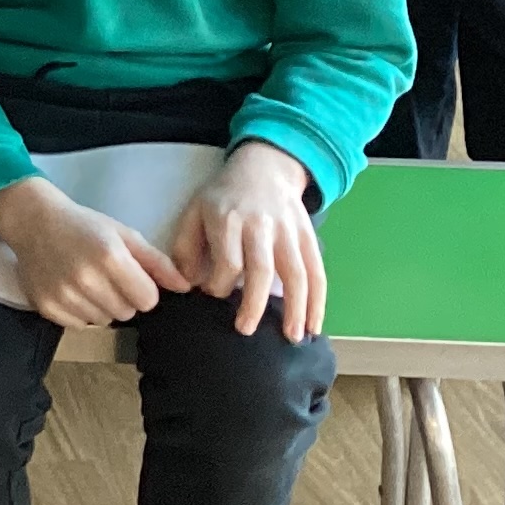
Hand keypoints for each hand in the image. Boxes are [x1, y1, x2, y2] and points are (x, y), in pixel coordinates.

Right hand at [0, 175, 182, 329]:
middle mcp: (86, 279)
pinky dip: (80, 311)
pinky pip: (80, 324)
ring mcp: (64, 295)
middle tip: (106, 276)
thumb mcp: (124, 235)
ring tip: (88, 282)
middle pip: (127, 313)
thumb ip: (156, 262)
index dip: (143, 289)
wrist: (34, 222)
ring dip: (102, 306)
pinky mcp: (47, 307)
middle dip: (123, 297)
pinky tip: (71, 289)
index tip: (130, 276)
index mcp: (111, 257)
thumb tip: (185, 287)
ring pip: (104, 321)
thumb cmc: (85, 226)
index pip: (148, 300)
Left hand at [165, 140, 325, 342]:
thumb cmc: (224, 196)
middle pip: (262, 269)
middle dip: (254, 303)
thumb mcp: (195, 211)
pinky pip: (317, 271)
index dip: (219, 284)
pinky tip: (313, 325)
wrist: (265, 168)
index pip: (227, 260)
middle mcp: (262, 226)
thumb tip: (187, 285)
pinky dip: (318, 300)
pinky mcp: (308, 237)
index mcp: (229, 219)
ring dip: (296, 308)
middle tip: (246, 330)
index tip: (213, 294)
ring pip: (297, 273)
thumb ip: (186, 247)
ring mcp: (289, 232)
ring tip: (292, 337)